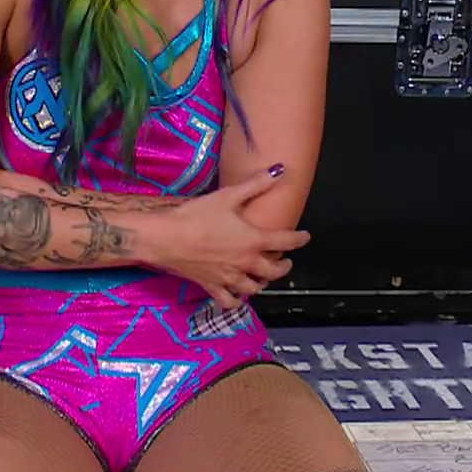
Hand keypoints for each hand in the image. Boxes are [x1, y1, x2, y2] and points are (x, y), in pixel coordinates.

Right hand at [151, 166, 309, 309]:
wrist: (166, 239)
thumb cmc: (196, 216)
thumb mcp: (228, 196)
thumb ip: (256, 184)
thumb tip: (280, 170)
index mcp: (253, 240)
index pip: (285, 241)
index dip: (299, 239)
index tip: (305, 237)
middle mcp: (245, 263)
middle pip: (273, 272)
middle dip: (283, 267)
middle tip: (285, 263)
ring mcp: (229, 277)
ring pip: (253, 288)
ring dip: (261, 284)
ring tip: (262, 278)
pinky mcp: (212, 286)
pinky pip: (228, 301)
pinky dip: (235, 301)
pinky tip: (236, 296)